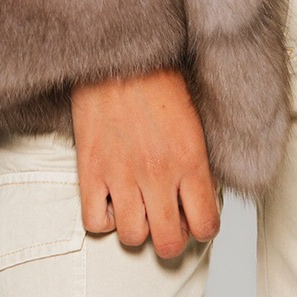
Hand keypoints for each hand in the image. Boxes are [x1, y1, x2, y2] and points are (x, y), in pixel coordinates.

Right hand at [70, 68, 220, 259]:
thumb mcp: (194, 124)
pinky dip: (103, 218)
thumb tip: (199, 200)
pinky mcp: (90, 169)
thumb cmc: (159, 81)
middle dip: (170, 238)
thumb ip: (198, 166)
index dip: (201, 228)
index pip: (206, 226)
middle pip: (168, 243)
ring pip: (133, 237)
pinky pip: (95, 222)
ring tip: (136, 207)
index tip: (193, 218)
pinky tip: (110, 199)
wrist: (120, 54)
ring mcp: (122, 174)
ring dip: (136, 228)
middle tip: (165, 220)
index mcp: (191, 161)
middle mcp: (158, 174)